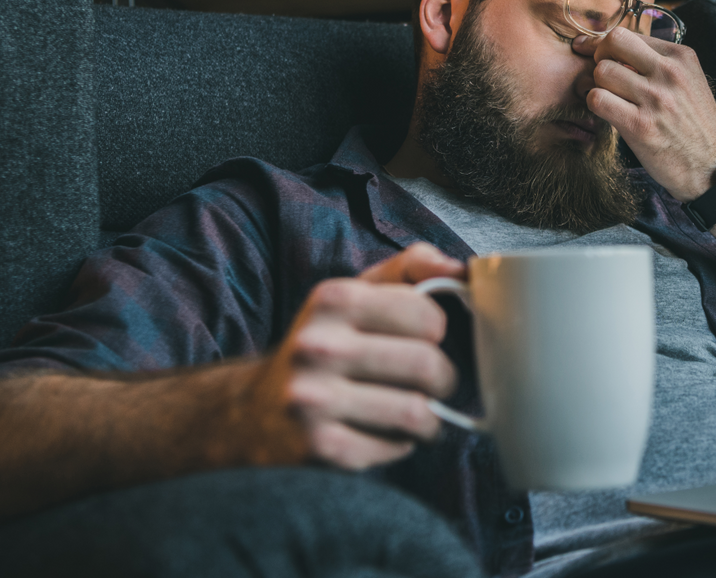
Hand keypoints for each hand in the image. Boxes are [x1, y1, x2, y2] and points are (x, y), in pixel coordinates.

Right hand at [261, 242, 463, 469]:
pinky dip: (400, 444)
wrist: (253, 412)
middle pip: (427, 365)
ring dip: (428, 419)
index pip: (428, 316)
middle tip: (431, 385)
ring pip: (417, 412)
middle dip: (442, 380)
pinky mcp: (318, 447)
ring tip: (415, 414)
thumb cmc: (326, 346)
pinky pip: (394, 448)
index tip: (423, 339)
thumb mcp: (358, 294)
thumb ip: (412, 268)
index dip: (436, 332)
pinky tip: (382, 434)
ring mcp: (314, 399)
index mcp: (333, 300)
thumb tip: (462, 268)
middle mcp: (317, 346)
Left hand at [579, 27, 715, 200]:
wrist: (710, 166)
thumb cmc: (695, 125)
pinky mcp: (640, 125)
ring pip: (602, 72)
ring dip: (598, 84)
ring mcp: (655, 98)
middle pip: (613, 42)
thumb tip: (618, 48)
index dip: (606, 43)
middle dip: (599, 56)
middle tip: (603, 75)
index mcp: (681, 57)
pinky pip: (598, 100)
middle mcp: (669, 73)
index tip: (594, 51)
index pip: (629, 34)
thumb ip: (660, 62)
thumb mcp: (689, 81)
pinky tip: (607, 112)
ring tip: (608, 97)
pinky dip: (595, 104)